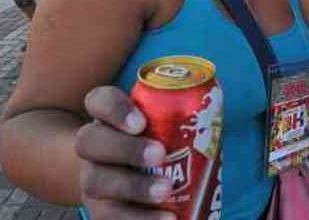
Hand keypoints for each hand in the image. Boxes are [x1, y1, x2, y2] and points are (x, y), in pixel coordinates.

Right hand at [76, 86, 174, 219]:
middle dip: (125, 148)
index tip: (141, 122)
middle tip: (160, 154)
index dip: (115, 109)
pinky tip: (167, 219)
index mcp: (107, 117)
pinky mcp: (99, 210)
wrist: (121, 178)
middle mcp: (92, 146)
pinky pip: (110, 217)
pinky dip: (139, 219)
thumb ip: (180, 114)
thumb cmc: (153, 143)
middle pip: (90, 141)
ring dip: (134, 187)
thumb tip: (217, 109)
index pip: (99, 101)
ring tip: (166, 191)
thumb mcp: (161, 124)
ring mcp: (92, 178)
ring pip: (97, 181)